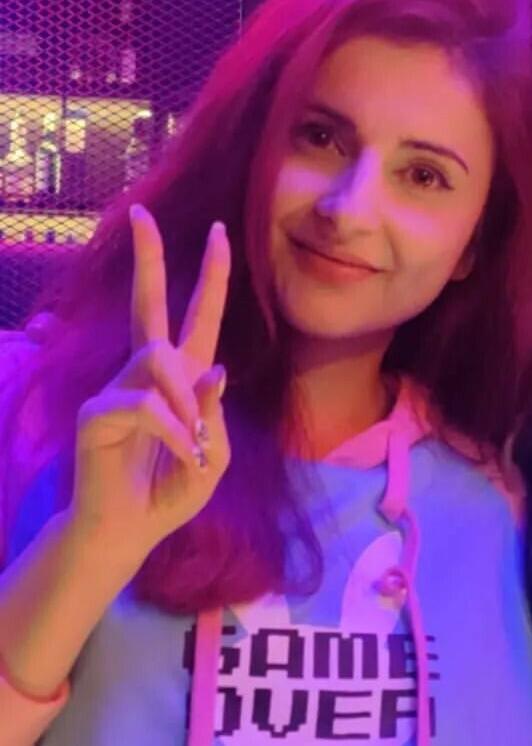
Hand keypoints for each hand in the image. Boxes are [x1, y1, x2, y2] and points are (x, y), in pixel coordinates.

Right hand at [69, 205, 230, 564]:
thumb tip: (214, 368)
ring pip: (158, 359)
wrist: (131, 531)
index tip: (219, 232)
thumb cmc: (171, 491)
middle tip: (143, 215)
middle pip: (147, 304)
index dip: (210, 277)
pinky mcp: (98, 414)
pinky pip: (147, 406)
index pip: (196, 317)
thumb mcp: (215, 457)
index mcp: (180, 378)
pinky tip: (186, 456)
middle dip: (149, 258)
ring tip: (196, 443)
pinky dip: (176, 432)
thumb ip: (217, 415)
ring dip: (187, 401)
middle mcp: (145, 375)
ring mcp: (117, 390)